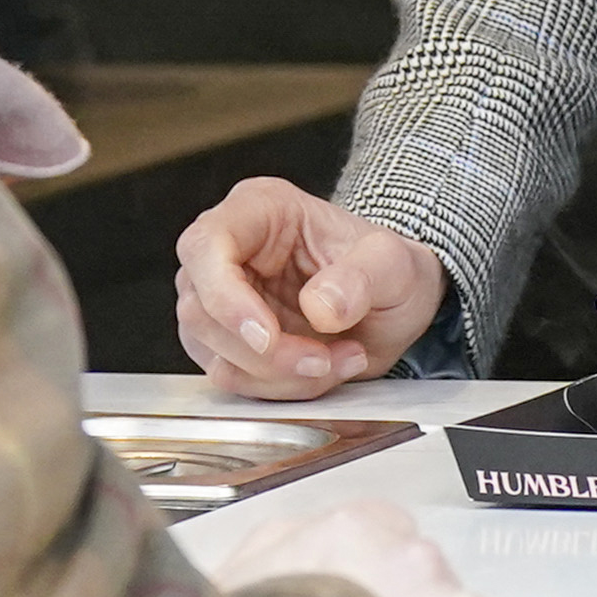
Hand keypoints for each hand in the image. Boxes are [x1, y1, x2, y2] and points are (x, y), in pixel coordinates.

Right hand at [175, 180, 444, 397]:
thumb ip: (361, 277)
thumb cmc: (387, 269)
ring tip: (338, 360)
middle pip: (201, 309)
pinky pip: (235, 378)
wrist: (395, 304)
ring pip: (213, 352)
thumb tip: (320, 307)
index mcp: (258, 209)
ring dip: (277, 374)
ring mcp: (223, 299)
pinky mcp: (230, 342)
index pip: (206, 246)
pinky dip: (281, 387)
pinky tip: (325, 369)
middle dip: (265, 352)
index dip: (225, 296)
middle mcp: (229, 251)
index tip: (266, 337)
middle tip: (322, 359)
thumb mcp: (394, 264)